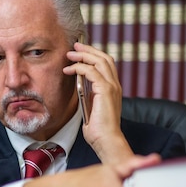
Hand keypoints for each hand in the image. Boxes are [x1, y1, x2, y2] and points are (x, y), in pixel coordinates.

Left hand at [64, 43, 132, 164]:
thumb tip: (80, 85)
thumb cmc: (98, 129)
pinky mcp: (106, 90)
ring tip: (70, 55)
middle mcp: (115, 85)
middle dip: (88, 50)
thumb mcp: (92, 107)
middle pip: (104, 58)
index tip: (79, 53)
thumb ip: (89, 95)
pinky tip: (70, 69)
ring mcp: (112, 86)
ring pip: (99, 61)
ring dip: (83, 56)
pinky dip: (80, 67)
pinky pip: (92, 71)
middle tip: (74, 46)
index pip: (106, 64)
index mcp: (113, 88)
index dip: (93, 55)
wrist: (106, 140)